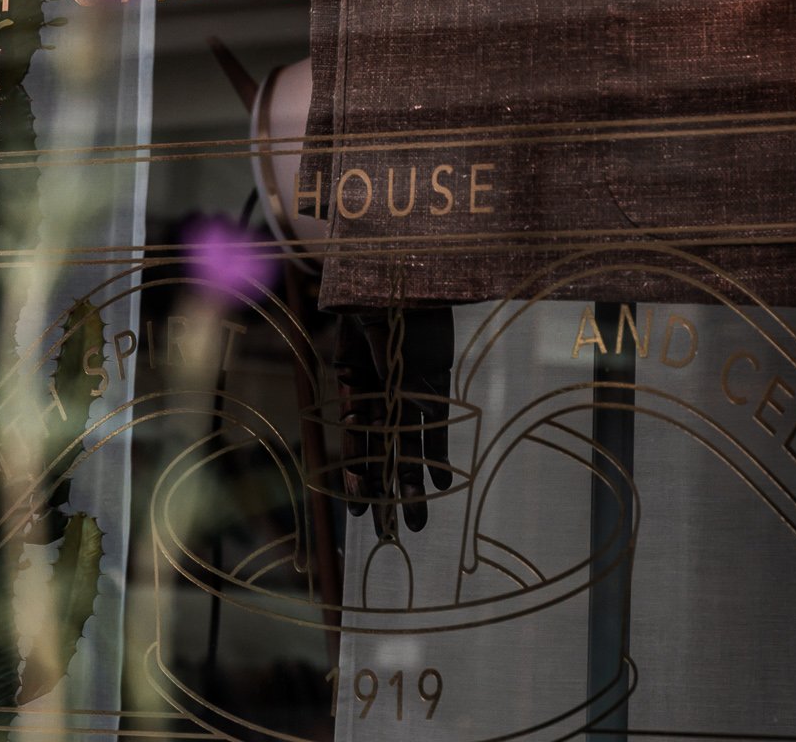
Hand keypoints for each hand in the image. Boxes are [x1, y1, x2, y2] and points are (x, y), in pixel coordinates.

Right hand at [332, 305, 453, 535]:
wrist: (406, 265)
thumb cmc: (375, 291)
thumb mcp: (369, 328)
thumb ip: (380, 371)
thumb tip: (397, 410)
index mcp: (353, 380)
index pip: (354, 436)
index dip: (356, 471)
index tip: (359, 506)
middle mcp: (380, 390)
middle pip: (382, 449)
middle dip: (386, 489)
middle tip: (391, 531)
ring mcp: (408, 387)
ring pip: (410, 443)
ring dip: (413, 480)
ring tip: (418, 520)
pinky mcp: (434, 379)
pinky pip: (437, 422)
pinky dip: (439, 451)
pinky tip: (442, 484)